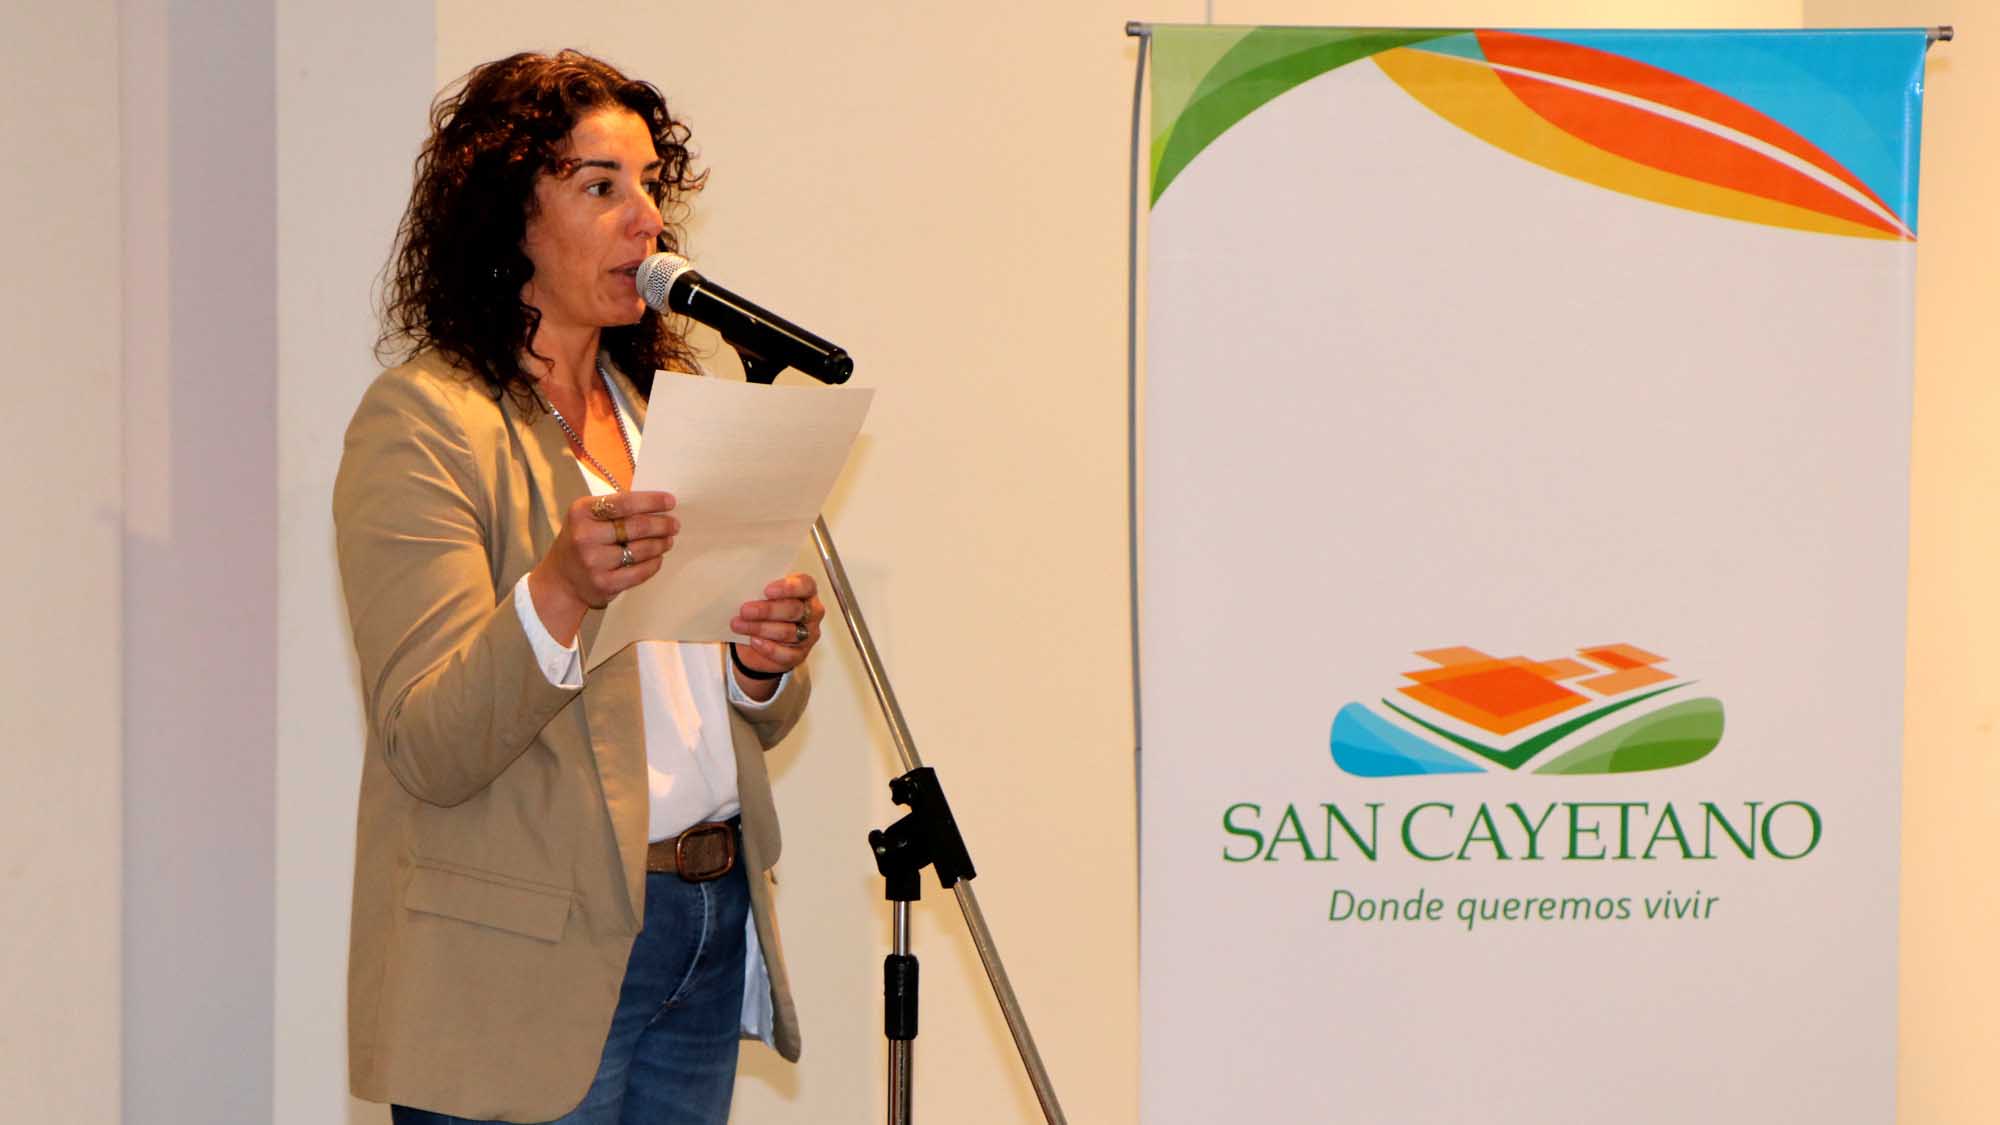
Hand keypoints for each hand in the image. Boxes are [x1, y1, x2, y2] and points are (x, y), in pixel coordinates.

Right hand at [527, 491, 677, 643]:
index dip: (652, 501)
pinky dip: (654, 563)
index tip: (671, 501)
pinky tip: (658, 558)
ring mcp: (594, 561)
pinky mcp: (604, 583)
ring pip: (641, 550)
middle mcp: (585, 536)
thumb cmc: (581, 541)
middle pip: (637, 527)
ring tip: (668, 540)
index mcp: (582, 512)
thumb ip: (615, 509)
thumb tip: (657, 505)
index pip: (625, 502)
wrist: (560, 580)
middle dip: (662, 524)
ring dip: (660, 544)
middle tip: (674, 525)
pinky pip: (640, 572)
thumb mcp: (587, 517)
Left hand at [730, 573, 822, 690]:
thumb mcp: (761, 594)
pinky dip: (768, 648)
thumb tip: (744, 588)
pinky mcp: (800, 654)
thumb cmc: (762, 610)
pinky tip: (753, 641)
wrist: (756, 639)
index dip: (788, 588)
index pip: (805, 585)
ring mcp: (809, 635)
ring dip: (760, 628)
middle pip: (794, 610)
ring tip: (739, 625)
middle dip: (767, 610)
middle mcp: (812, 612)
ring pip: (788, 632)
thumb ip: (759, 588)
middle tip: (745, 610)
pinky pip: (787, 654)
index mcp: (806, 590)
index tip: (767, 590)